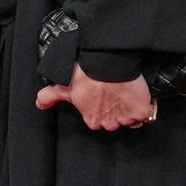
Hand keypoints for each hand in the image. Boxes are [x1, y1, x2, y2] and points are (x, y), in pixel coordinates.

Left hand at [36, 63, 154, 130]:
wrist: (109, 63)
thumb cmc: (86, 74)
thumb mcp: (65, 86)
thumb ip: (51, 97)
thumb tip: (39, 105)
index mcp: (92, 119)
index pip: (98, 121)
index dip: (102, 109)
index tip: (103, 98)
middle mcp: (108, 122)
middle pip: (115, 122)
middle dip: (116, 111)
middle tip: (115, 94)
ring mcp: (125, 118)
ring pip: (130, 119)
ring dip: (130, 109)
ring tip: (126, 94)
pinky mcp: (140, 111)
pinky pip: (145, 114)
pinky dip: (144, 106)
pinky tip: (137, 96)